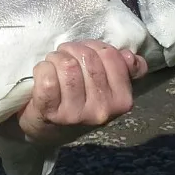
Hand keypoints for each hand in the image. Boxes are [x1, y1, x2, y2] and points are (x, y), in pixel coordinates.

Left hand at [13, 40, 147, 143]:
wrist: (47, 128)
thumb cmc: (77, 100)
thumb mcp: (105, 87)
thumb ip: (122, 69)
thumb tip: (132, 58)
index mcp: (121, 100)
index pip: (110, 55)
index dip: (93, 46)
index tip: (84, 53)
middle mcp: (102, 109)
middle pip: (86, 57)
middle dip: (71, 50)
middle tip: (64, 57)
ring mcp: (76, 114)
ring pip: (67, 65)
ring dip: (56, 58)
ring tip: (54, 65)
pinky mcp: (51, 113)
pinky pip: (48, 77)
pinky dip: (42, 69)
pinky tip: (43, 75)